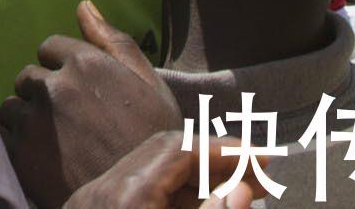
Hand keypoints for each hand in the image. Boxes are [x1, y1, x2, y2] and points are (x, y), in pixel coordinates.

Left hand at [0, 1, 182, 206]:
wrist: (142, 201)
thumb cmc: (153, 142)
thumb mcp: (149, 84)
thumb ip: (113, 40)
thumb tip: (83, 5)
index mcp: (85, 62)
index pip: (49, 48)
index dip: (63, 69)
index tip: (79, 94)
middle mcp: (54, 86)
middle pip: (28, 78)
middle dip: (43, 95)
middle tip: (69, 124)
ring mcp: (34, 121)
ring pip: (11, 107)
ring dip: (26, 119)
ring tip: (55, 144)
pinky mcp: (20, 155)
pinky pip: (2, 136)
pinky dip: (15, 144)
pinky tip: (42, 159)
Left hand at [22, 130, 261, 208]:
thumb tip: (241, 191)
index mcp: (126, 202)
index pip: (179, 151)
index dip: (225, 152)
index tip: (262, 160)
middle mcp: (102, 194)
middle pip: (164, 153)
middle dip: (213, 161)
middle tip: (257, 175)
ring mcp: (91, 203)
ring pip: (151, 172)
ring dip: (196, 179)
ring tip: (238, 193)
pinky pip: (139, 193)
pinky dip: (174, 197)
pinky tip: (205, 208)